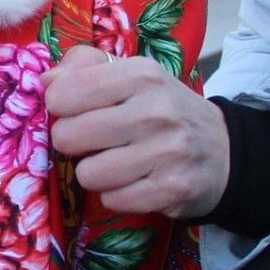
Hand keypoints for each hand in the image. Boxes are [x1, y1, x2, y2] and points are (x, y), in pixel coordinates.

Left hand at [43, 45, 228, 218]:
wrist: (223, 149)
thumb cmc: (162, 109)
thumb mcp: (132, 76)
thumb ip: (85, 68)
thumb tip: (46, 81)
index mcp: (141, 74)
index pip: (63, 94)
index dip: (61, 108)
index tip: (78, 111)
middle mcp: (156, 110)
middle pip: (67, 136)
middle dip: (74, 144)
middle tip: (96, 142)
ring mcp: (167, 152)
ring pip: (87, 174)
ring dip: (95, 174)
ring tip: (118, 163)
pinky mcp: (172, 189)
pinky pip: (112, 200)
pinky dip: (117, 195)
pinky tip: (136, 182)